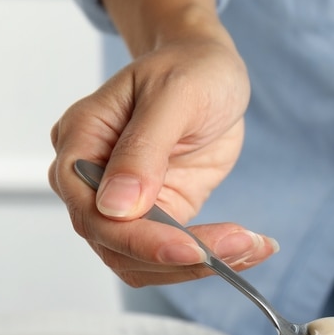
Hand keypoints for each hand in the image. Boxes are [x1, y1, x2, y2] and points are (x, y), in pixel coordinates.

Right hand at [48, 31, 277, 286]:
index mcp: (81, 142)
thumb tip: (116, 206)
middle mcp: (93, 180)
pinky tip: (249, 248)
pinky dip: (213, 259)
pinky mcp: (160, 214)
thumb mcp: (174, 94)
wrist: (212, 72)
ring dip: (198, 266)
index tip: (190, 248)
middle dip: (179, 257)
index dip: (138, 239)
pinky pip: (176, 254)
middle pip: (117, 246)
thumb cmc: (189, 68)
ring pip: (145, 262)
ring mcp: (125, 203)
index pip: (92, 211)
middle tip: (239, 246)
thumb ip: (143, 148)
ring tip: (252, 247)